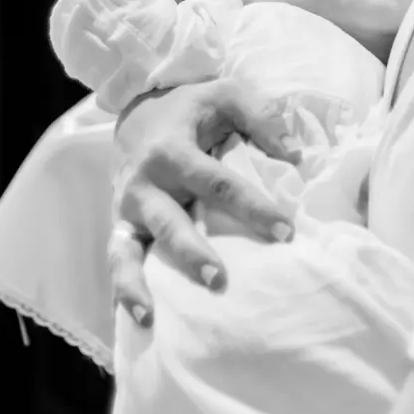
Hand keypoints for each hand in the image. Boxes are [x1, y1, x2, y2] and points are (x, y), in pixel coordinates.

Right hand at [108, 79, 299, 325]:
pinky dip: (124, 288)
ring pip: (130, 248)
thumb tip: (295, 156)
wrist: (137, 109)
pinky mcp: (121, 223)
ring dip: (142, 281)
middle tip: (219, 280)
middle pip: (170, 222)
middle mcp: (145, 182)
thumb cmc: (191, 107)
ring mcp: (128, 207)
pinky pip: (118, 259)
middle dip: (193, 253)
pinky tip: (141, 319)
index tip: (285, 231)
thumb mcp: (227, 94)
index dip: (251, 206)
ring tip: (155, 314)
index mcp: (173, 150)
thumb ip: (263, 117)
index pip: (217, 183)